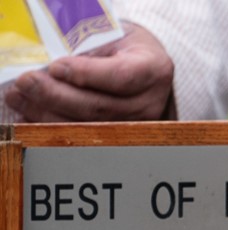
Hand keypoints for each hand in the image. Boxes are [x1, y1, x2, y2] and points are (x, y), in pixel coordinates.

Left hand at [5, 23, 174, 121]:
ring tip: (19, 96)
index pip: (123, 77)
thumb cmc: (125, 47)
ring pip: (88, 127)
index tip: (57, 66)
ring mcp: (136, 125)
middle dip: (56, 95)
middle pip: (101, 107)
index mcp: (153, 70)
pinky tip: (29, 114)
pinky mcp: (119, 139)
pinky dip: (51, 126)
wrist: (143, 66)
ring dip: (47, 112)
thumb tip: (49, 69)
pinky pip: (81, 137)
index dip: (88, 74)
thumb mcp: (111, 37)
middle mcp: (149, 102)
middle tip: (26, 82)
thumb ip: (87, 52)